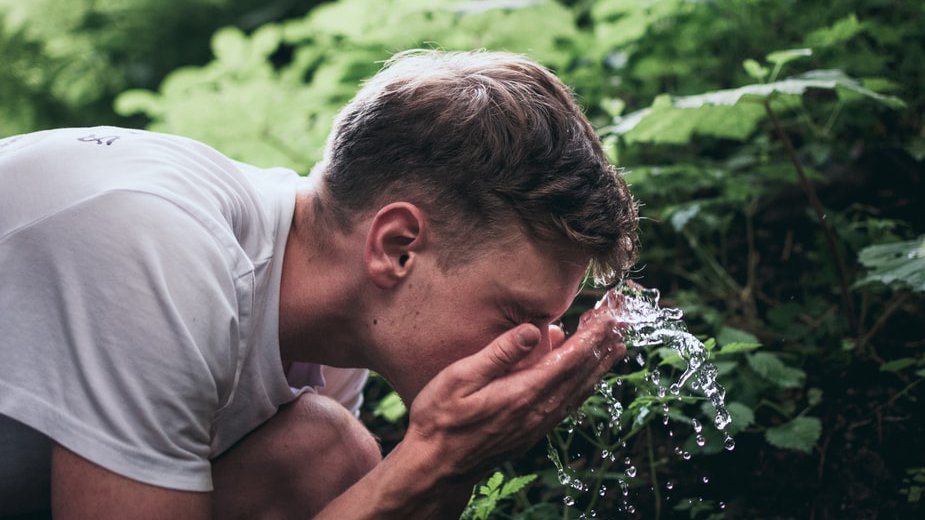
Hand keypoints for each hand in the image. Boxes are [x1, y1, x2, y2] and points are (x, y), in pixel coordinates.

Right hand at [403, 307, 625, 478]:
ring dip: (599, 365)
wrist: (435, 466)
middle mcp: (538, 410)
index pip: (570, 358)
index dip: (593, 335)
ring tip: (617, 345)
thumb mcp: (460, 378)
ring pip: (579, 390)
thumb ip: (499, 353)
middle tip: (622, 321)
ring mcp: (537, 423)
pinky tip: (586, 377)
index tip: (610, 315)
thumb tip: (533, 330)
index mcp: (524, 392)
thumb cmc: (441, 418)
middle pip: (582, 373)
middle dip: (604, 345)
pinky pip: (568, 403)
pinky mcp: (532, 431)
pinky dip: (584, 385)